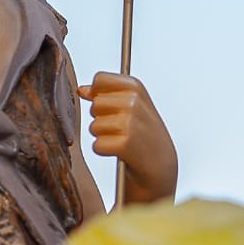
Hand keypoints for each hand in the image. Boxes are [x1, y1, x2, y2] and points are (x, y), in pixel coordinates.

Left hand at [77, 72, 177, 203]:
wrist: (161, 165)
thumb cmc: (145, 135)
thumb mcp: (131, 107)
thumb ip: (106, 94)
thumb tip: (82, 89)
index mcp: (135, 87)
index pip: (100, 80)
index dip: (99, 95)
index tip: (112, 108)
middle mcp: (133, 102)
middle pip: (94, 105)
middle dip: (101, 118)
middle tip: (121, 129)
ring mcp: (129, 123)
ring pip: (94, 126)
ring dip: (104, 137)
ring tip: (122, 140)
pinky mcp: (124, 144)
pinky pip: (97, 146)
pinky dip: (105, 151)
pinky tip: (120, 152)